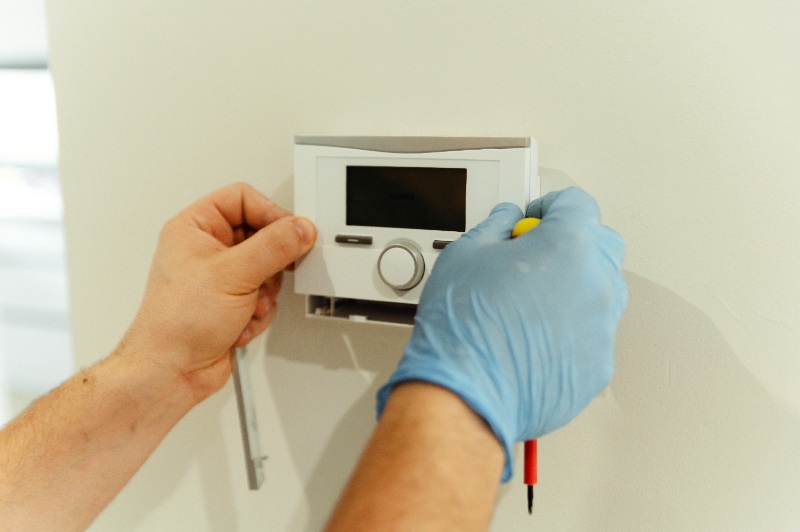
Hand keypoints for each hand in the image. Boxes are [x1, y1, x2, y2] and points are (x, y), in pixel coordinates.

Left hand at [123, 183, 315, 401]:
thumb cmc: (176, 322)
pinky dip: (259, 312)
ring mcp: (220, 277)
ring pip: (268, 269)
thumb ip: (274, 247)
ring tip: (247, 305)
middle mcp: (207, 248)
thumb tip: (300, 228)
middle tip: (267, 275)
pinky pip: (265, 296)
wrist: (171, 370)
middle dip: (269, 265)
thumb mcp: (234, 274)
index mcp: (195, 227)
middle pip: (261, 235)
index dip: (270, 214)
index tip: (290, 233)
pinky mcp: (232, 302)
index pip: (243, 200)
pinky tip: (241, 323)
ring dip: (264, 293)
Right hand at [376, 187, 626, 480]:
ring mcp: (602, 327)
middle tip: (535, 253)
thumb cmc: (464, 329)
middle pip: (601, 243)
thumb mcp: (465, 254)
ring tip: (531, 299)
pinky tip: (534, 337)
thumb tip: (506, 222)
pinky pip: (592, 334)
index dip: (551, 204)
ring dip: (574, 285)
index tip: (536, 214)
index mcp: (569, 245)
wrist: (466, 393)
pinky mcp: (597, 366)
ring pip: (601, 291)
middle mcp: (596, 283)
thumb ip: (495, 227)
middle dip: (572, 241)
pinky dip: (570, 329)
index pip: (577, 204)